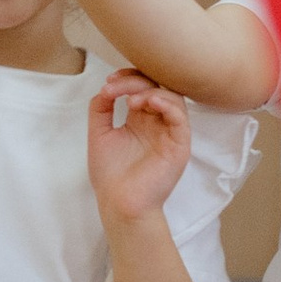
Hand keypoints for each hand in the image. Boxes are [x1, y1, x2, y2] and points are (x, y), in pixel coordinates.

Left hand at [88, 71, 191, 223]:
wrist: (118, 203)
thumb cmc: (110, 175)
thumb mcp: (99, 133)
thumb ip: (101, 108)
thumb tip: (105, 87)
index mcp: (141, 119)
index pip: (143, 86)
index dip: (128, 78)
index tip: (109, 82)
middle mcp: (157, 123)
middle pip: (157, 87)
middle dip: (135, 81)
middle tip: (115, 86)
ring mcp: (170, 133)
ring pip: (172, 97)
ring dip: (150, 91)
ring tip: (130, 101)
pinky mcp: (179, 145)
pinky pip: (181, 117)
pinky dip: (166, 104)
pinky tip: (147, 103)